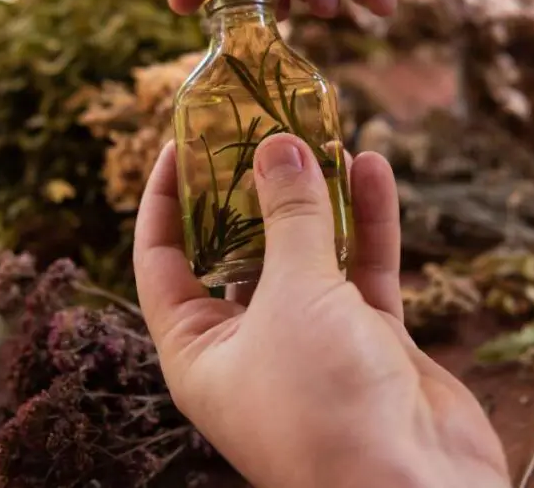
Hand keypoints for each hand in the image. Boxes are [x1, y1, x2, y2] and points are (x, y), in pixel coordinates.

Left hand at [134, 134, 509, 487]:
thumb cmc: (326, 407)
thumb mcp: (293, 299)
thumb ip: (288, 219)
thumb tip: (276, 147)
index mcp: (199, 350)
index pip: (162, 261)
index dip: (166, 200)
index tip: (181, 143)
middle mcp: (250, 345)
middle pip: (240, 249)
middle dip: (251, 188)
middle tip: (259, 126)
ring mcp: (314, 343)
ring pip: (309, 254)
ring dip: (316, 197)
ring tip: (320, 133)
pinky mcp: (370, 342)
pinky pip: (363, 271)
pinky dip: (368, 223)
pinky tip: (371, 169)